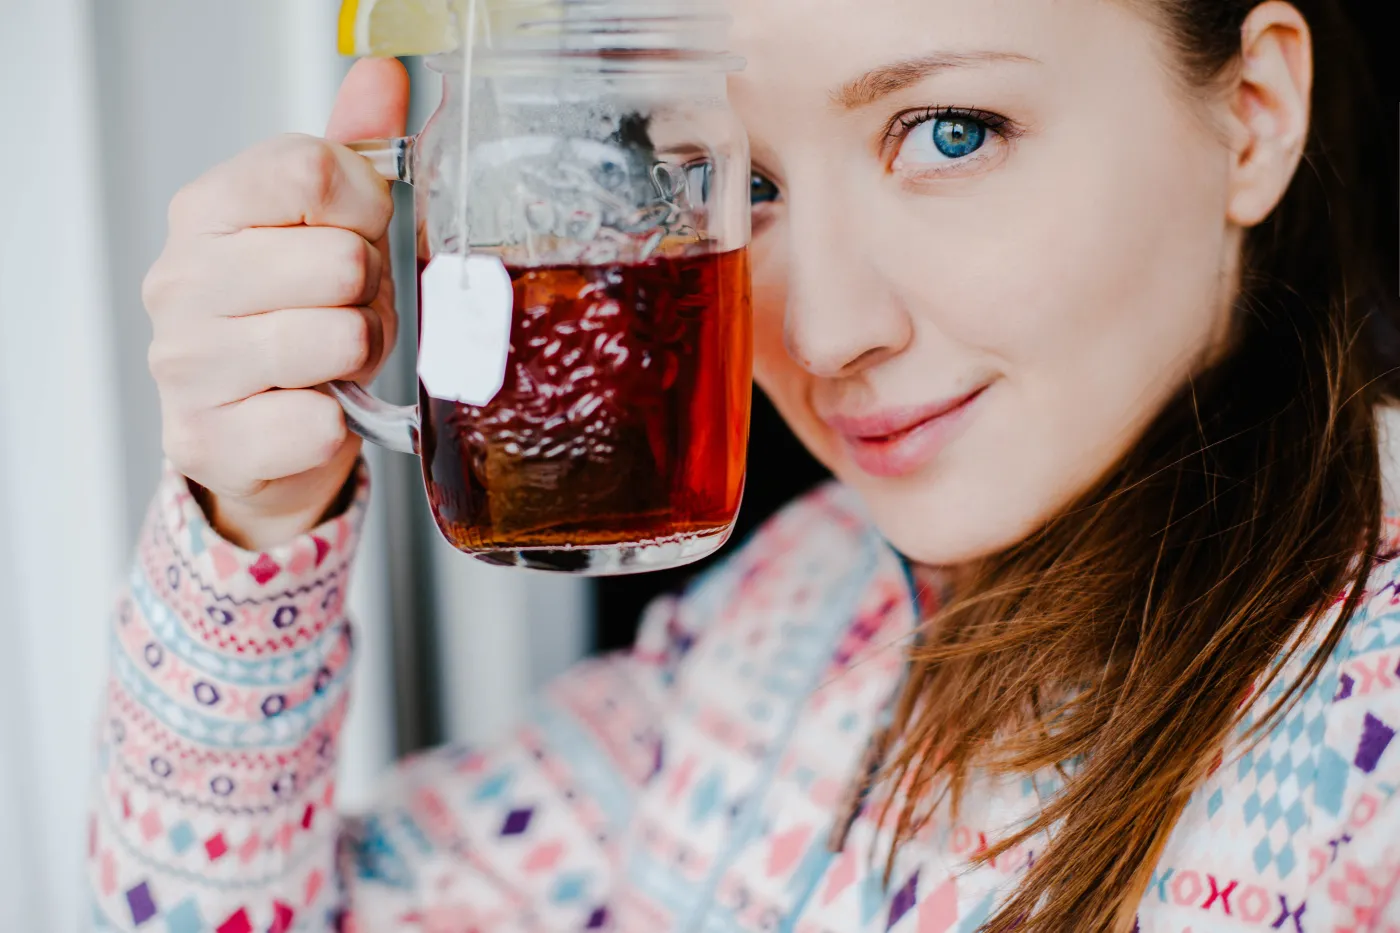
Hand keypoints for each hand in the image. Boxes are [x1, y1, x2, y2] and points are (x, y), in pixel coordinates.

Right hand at [144, 59, 409, 550]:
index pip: (314, 170)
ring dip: (361, 354)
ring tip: (334, 360)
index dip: (367, 209)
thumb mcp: (332, 227)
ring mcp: (185, 364)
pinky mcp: (207, 440)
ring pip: (340, 337)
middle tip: (345, 313)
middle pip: (341, 259)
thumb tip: (383, 75)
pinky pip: (321, 421)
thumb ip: (355, 151)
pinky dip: (339, 422)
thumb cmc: (303, 320)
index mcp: (208, 210)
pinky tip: (311, 410)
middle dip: (371, 294)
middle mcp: (180, 280)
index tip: (358, 236)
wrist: (264, 437)